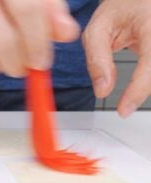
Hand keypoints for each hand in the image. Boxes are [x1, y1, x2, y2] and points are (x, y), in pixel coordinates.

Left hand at [83, 0, 150, 117]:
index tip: (124, 109)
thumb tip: (102, 90)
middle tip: (126, 105)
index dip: (138, 90)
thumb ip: (98, 59)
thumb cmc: (121, 9)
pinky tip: (141, 84)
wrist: (139, 0)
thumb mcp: (98, 28)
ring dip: (147, 84)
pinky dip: (149, 79)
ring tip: (132, 92)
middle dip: (144, 89)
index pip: (150, 63)